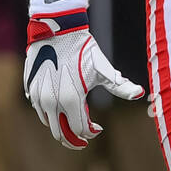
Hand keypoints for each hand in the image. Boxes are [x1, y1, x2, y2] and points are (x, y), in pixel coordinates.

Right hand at [24, 9, 144, 149]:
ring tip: (73, 122)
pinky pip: (40, 110)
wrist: (57, 30)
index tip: (98, 128)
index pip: (80, 130)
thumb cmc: (83, 49)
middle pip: (61, 134)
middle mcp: (52, 102)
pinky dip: (51, 114)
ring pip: (49, 124)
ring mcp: (39, 97)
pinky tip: (61, 108)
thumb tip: (140, 94)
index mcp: (71, 99)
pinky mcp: (31, 90)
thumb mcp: (103, 69)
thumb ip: (121, 86)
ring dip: (62, 126)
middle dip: (74, 140)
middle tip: (84, 139)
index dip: (91, 133)